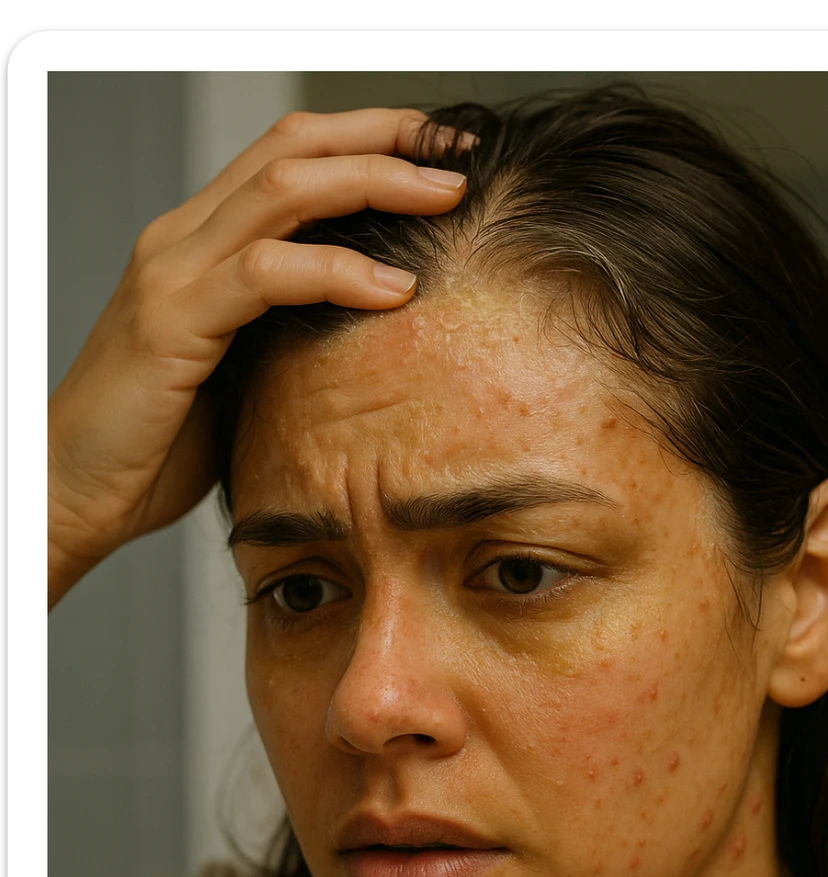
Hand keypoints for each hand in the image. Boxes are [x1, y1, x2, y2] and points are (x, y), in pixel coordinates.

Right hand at [47, 108, 468, 607]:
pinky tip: (391, 288)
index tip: (441, 153)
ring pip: (285, 190)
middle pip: (294, 147)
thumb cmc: (156, 447)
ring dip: (375, 184)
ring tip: (445, 199)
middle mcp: (183, 239)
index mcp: (200, 244)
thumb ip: (287, 339)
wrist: (73, 490)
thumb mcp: (240, 376)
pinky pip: (268, 272)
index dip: (367, 140)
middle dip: (385, 139)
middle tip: (458, 154)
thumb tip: (373, 341)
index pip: (290, 156)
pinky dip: (338, 271)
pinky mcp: (172, 321)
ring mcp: (173, 273)